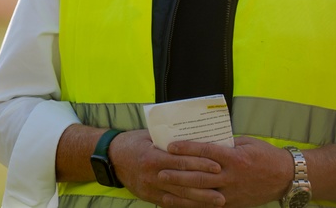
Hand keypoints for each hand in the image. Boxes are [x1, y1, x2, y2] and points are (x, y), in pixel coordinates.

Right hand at [110, 130, 225, 206]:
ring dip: (200, 200)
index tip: (218, 166)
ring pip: (179, 196)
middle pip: (183, 181)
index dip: (200, 164)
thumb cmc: (133, 142)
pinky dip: (186, 206)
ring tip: (218, 201)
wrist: (111, 158)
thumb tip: (195, 135)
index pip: (181, 161)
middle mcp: (152, 174)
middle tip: (224, 188)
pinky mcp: (149, 197)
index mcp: (153, 156)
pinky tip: (200, 207)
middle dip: (205, 186)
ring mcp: (150, 188)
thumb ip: (170, 138)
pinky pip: (170, 204)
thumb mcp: (150, 135)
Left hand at [162, 136, 291, 207]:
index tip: (170, 146)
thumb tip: (202, 140)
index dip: (187, 149)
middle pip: (200, 176)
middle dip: (178, 174)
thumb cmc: (264, 155)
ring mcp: (232, 193)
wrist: (284, 177)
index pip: (206, 152)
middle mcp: (232, 177)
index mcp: (234, 158)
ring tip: (164, 189)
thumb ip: (224, 144)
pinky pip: (209, 206)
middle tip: (160, 171)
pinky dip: (193, 205)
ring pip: (202, 194)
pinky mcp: (232, 204)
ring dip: (181, 192)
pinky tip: (180, 204)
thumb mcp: (245, 143)